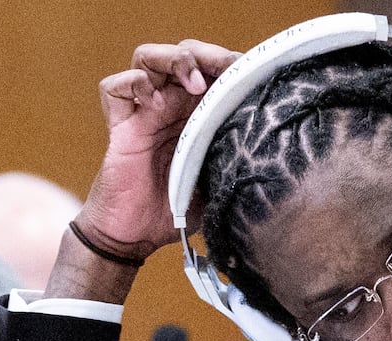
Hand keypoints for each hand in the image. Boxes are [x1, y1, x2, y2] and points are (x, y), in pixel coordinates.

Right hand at [76, 39, 239, 262]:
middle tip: (227, 68)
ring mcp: (144, 112)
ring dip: (174, 61)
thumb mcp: (222, 183)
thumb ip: (240, 162)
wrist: (138, 235)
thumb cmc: (180, 209)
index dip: (232, 66)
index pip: (214, 71)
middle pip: (184, 53)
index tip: (256, 73)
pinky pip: (114, 87)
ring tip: (195, 83)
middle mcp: (172, 105)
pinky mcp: (119, 125)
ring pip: (148, 58)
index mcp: (199, 114)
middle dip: (207, 54)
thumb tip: (278, 151)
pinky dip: (133, 84)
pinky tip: (154, 103)